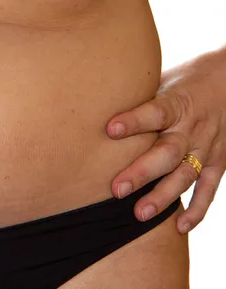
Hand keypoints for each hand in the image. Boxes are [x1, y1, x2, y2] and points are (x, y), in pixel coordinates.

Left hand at [106, 46, 225, 233]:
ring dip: (163, 196)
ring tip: (140, 214)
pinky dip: (197, 209)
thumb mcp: (160, 80)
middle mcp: (193, 127)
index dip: (133, 121)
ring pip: (186, 174)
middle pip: (168, 152)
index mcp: (177, 102)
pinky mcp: (219, 161)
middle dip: (142, 172)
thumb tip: (93, 107)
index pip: (155, 112)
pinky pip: (209, 188)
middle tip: (116, 189)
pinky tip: (179, 226)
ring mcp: (208, 146)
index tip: (109, 130)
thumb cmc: (182, 80)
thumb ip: (136, 97)